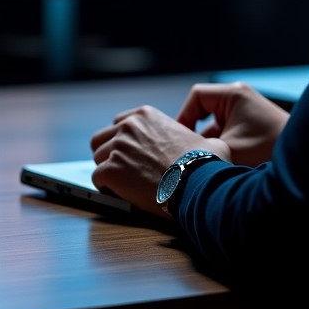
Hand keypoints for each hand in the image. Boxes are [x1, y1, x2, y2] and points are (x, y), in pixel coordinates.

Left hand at [90, 104, 229, 218]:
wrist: (197, 180)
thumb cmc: (204, 161)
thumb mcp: (204, 138)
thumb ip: (195, 137)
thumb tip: (211, 146)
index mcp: (146, 115)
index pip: (119, 122)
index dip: (122, 139)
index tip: (128, 152)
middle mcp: (128, 127)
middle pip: (101, 138)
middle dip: (108, 153)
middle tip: (120, 169)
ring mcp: (118, 148)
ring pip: (97, 158)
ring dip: (107, 170)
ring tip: (121, 184)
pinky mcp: (111, 170)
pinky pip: (97, 179)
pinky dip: (106, 187)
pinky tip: (119, 193)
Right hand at [174, 81, 289, 166]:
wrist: (300, 160)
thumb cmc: (267, 151)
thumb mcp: (228, 151)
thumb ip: (201, 150)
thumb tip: (178, 156)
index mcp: (233, 95)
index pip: (196, 96)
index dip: (183, 116)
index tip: (178, 139)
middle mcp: (239, 97)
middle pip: (203, 109)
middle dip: (194, 132)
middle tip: (185, 152)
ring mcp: (245, 110)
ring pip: (213, 122)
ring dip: (207, 141)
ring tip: (200, 160)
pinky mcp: (250, 124)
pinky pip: (225, 130)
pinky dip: (218, 144)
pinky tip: (215, 163)